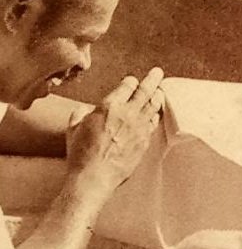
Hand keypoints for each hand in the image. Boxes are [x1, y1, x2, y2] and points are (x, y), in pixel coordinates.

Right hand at [66, 68, 165, 199]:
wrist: (95, 176)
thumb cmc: (81, 153)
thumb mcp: (73, 128)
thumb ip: (80, 113)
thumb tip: (85, 110)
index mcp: (108, 106)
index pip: (126, 87)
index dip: (130, 82)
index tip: (132, 80)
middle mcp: (127, 114)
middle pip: (145, 92)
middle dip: (152, 79)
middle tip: (158, 72)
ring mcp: (138, 128)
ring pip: (153, 107)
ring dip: (158, 96)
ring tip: (161, 90)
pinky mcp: (144, 141)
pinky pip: (153, 123)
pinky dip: (155, 115)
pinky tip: (156, 113)